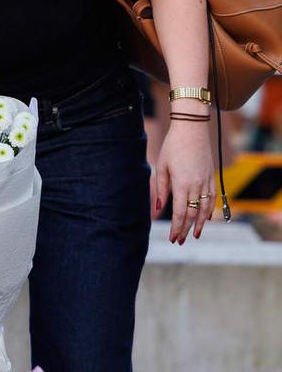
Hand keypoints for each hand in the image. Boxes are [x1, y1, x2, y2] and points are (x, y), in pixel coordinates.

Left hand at [155, 120, 215, 243]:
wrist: (193, 130)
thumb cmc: (173, 146)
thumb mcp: (162, 166)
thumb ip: (161, 188)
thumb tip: (159, 208)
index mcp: (182, 184)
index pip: (181, 212)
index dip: (177, 227)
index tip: (173, 238)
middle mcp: (197, 186)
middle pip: (193, 214)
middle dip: (187, 229)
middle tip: (181, 241)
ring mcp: (206, 182)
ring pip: (205, 209)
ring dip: (200, 224)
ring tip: (195, 235)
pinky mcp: (212, 177)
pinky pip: (212, 199)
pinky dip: (209, 210)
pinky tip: (205, 217)